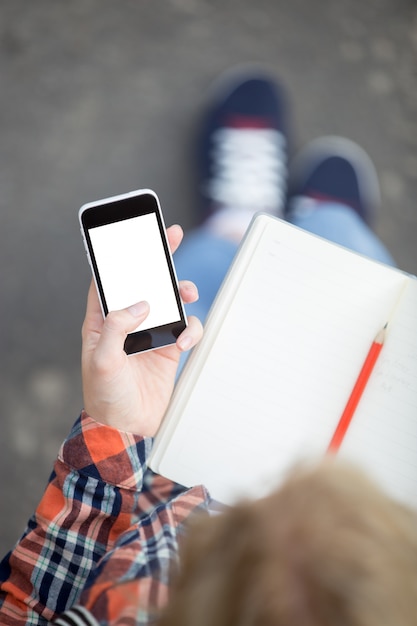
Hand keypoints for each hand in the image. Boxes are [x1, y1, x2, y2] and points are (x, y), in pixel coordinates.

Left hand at [81, 224, 202, 436]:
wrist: (129, 428)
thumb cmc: (106, 396)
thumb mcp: (102, 360)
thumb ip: (117, 327)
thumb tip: (140, 303)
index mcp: (102, 321)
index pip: (110, 280)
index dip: (121, 255)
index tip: (137, 234)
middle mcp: (127, 323)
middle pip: (145, 282)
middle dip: (159, 259)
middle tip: (172, 236)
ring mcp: (151, 335)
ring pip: (170, 301)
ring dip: (181, 292)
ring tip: (188, 294)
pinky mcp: (170, 348)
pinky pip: (186, 328)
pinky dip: (191, 329)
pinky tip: (185, 341)